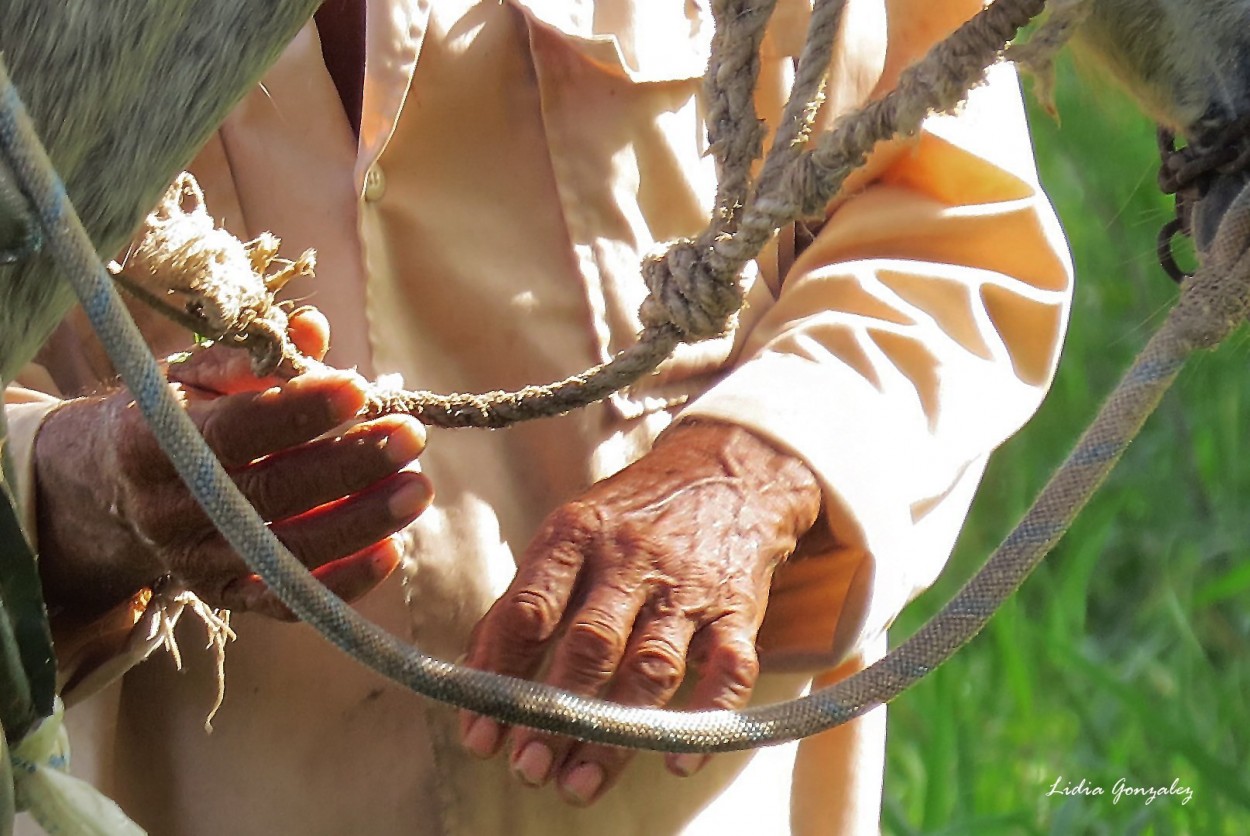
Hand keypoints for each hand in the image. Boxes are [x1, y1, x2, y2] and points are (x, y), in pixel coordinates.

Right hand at [34, 308, 430, 620]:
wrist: (111, 486)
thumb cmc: (173, 413)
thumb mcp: (194, 373)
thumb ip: (254, 354)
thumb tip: (313, 331)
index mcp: (150, 440)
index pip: (234, 429)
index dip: (298, 410)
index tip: (359, 387)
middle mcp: (169, 509)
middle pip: (269, 494)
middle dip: (349, 465)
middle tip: (410, 436)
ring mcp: (194, 560)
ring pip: (285, 552)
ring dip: (361, 522)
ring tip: (417, 489)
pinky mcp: (223, 595)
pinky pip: (288, 601)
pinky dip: (344, 582)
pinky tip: (392, 549)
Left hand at [459, 419, 820, 805]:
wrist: (730, 469)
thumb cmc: (632, 515)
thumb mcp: (572, 532)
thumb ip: (527, 599)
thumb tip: (475, 680)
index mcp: (575, 535)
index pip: (527, 610)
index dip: (498, 677)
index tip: (480, 736)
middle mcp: (629, 558)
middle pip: (588, 645)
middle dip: (556, 714)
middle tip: (528, 768)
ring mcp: (687, 585)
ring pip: (651, 667)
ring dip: (615, 734)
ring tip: (579, 783)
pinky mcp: (738, 608)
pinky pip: (729, 670)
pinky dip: (705, 720)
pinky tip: (676, 761)